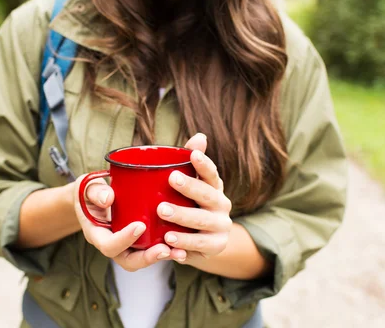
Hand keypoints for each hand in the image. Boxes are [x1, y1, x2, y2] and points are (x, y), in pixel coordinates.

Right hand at [72, 174, 172, 271]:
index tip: (140, 226)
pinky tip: (182, 245)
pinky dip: (166, 249)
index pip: (109, 245)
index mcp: (96, 234)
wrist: (92, 198)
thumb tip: (108, 199)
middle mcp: (112, 244)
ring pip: (142, 259)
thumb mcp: (87, 187)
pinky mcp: (137, 241)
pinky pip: (150, 249)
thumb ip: (95, 192)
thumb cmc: (89, 191)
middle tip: (164, 249)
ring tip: (179, 252)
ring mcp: (125, 245)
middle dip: (147, 258)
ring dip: (161, 257)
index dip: (124, 239)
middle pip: (128, 260)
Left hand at [158, 133, 232, 262]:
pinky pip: (198, 247)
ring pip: (202, 222)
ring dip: (183, 217)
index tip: (192, 155)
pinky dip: (184, 245)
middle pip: (207, 196)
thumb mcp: (190, 186)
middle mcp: (222, 206)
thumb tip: (200, 136)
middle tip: (170, 180)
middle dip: (190, 188)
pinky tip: (168, 243)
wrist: (206, 241)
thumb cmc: (192, 206)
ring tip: (162, 212)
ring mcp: (220, 228)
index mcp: (215, 188)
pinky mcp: (215, 247)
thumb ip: (188, 163)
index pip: (212, 174)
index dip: (204, 164)